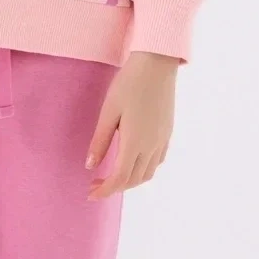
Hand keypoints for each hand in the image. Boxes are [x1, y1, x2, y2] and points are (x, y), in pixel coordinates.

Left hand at [85, 50, 179, 199]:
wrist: (157, 64)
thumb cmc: (129, 84)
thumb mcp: (108, 111)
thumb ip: (100, 140)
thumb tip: (90, 166)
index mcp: (135, 142)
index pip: (120, 178)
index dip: (105, 190)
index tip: (90, 194)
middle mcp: (152, 146)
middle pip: (134, 179)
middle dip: (115, 187)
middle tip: (96, 184)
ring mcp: (163, 140)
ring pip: (148, 173)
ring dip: (130, 181)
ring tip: (112, 176)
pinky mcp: (168, 132)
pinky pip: (157, 161)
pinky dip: (144, 169)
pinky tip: (133, 161)